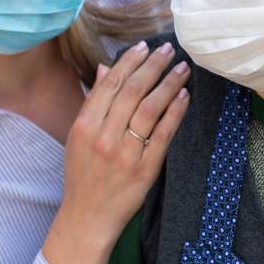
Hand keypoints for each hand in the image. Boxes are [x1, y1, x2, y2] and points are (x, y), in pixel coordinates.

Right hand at [42, 40, 190, 263]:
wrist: (87, 217)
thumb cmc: (82, 174)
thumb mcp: (78, 136)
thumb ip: (93, 102)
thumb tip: (104, 68)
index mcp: (85, 125)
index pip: (110, 84)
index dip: (129, 62)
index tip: (144, 46)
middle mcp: (104, 136)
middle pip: (132, 91)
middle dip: (152, 66)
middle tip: (169, 50)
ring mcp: (125, 153)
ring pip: (149, 109)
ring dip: (168, 84)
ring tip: (182, 68)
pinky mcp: (145, 168)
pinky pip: (163, 134)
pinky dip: (175, 112)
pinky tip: (184, 96)